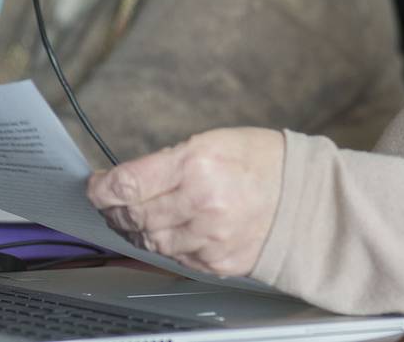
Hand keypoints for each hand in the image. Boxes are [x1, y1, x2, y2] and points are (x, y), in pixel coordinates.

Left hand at [86, 127, 284, 276]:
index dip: (101, 187)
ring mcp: (209, 237)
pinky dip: (169, 245)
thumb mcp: (215, 141)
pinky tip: (174, 231)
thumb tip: (125, 184)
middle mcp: (200, 203)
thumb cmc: (262, 162)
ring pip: (150, 241)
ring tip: (142, 217)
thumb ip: (168, 163)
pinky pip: (176, 258)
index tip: (95, 186)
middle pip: (133, 216)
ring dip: (138, 230)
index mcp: (197, 164)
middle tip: (113, 202)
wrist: (308, 196)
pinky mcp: (217, 262)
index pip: (127, 184)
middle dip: (116, 210)